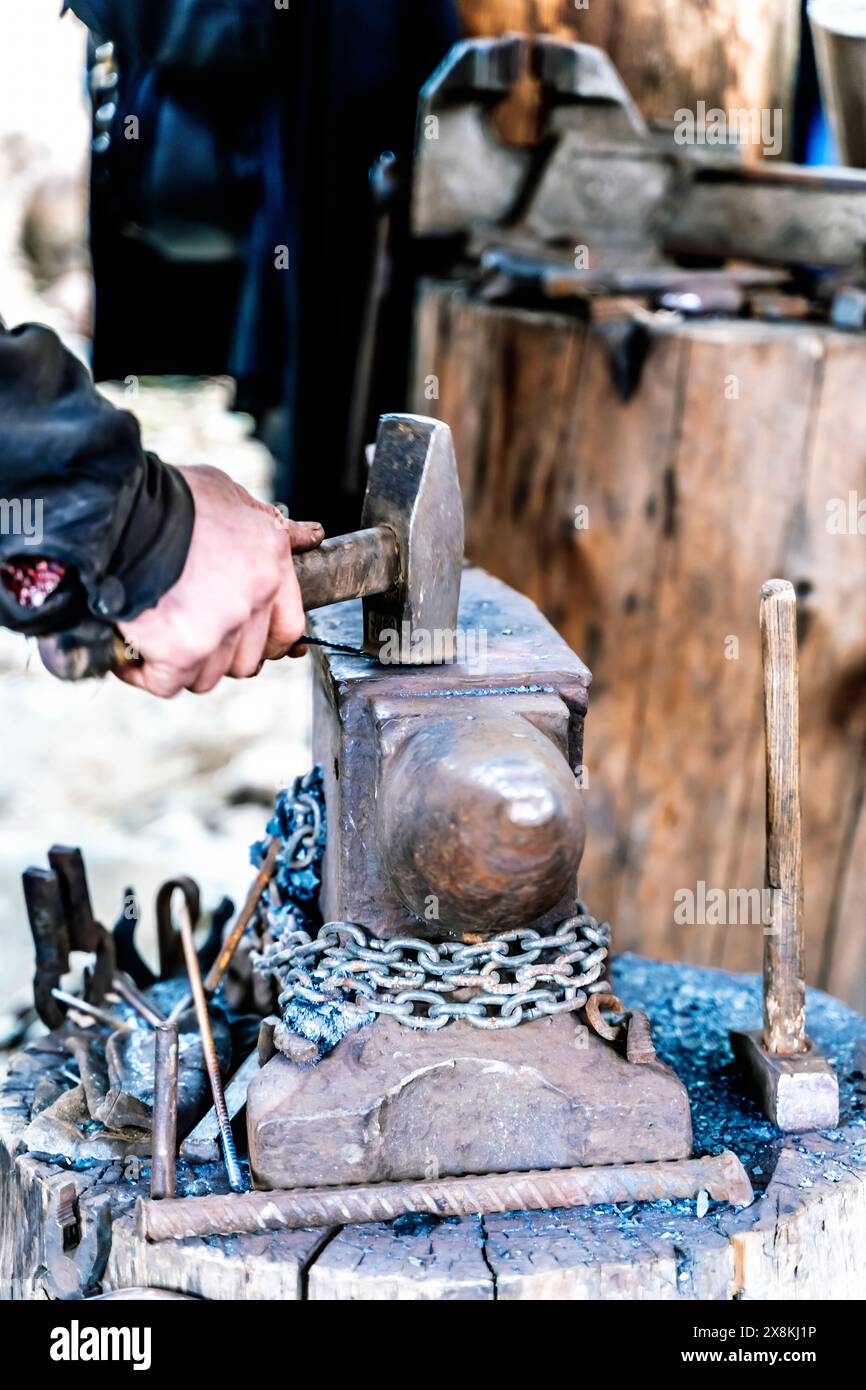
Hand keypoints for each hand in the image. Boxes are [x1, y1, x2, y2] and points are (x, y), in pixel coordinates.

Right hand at [117, 464, 322, 697]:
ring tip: (157, 634)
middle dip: (220, 654)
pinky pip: (168, 682)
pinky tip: (133, 652)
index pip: (288, 628)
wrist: (117, 509)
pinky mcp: (181, 652)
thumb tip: (309, 536)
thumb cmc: (170, 498)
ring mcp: (219, 629)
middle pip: (246, 659)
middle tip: (189, 632)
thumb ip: (270, 525)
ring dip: (184, 664)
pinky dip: (147, 673)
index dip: (266, 642)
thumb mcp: (230, 495)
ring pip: (209, 675)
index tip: (247, 642)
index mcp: (271, 562)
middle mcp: (253, 599)